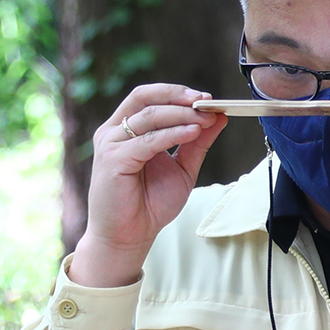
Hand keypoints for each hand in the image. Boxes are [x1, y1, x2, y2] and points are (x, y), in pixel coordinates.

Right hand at [69, 84, 226, 286]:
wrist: (129, 236)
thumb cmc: (150, 204)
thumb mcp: (182, 168)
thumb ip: (197, 143)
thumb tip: (218, 117)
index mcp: (127, 129)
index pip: (149, 97)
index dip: (177, 93)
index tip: (207, 100)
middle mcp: (114, 132)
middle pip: (145, 98)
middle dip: (178, 97)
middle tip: (207, 102)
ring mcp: (111, 144)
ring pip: (148, 117)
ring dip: (181, 115)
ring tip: (206, 119)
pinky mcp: (113, 160)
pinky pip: (147, 141)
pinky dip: (173, 134)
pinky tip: (193, 133)